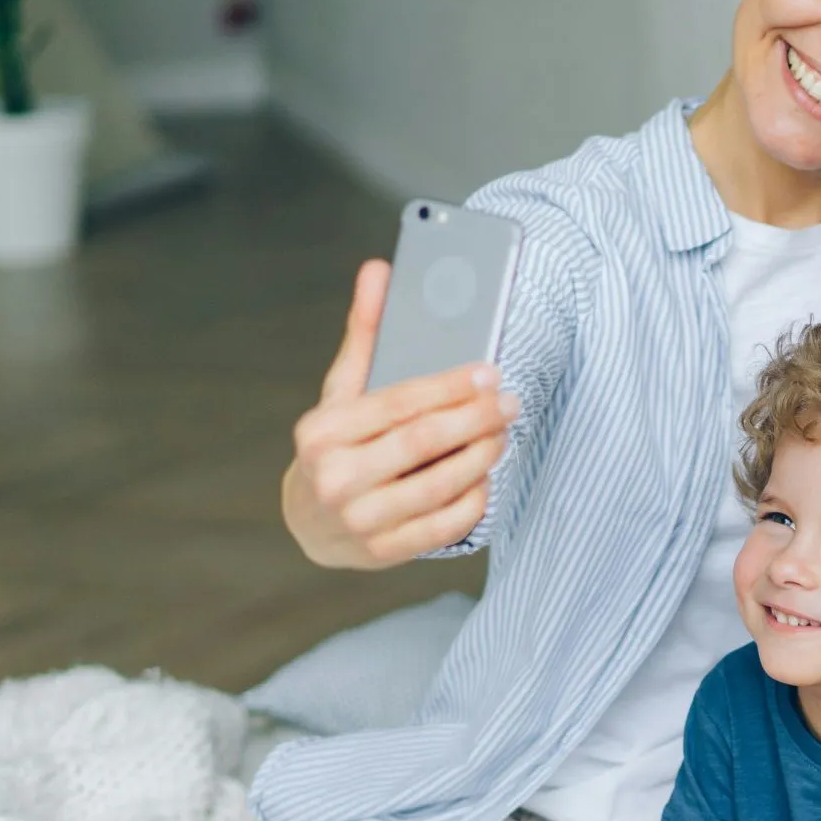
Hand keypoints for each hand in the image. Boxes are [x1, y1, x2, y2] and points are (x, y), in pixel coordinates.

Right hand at [282, 259, 518, 568]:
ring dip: (482, 458)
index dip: (450, 386)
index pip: (398, 403)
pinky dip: (472, 500)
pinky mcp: (383, 552)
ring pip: (440, 485)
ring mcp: (358, 520)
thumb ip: (366, 332)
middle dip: (475, 419)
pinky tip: (485, 477)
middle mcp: (334, 478)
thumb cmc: (338, 445)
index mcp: (322, 432)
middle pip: (423, 442)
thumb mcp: (343, 391)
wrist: (310, 522)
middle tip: (509, 403)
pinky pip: (443, 525)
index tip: (490, 371)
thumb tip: (380, 269)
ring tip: (503, 435)